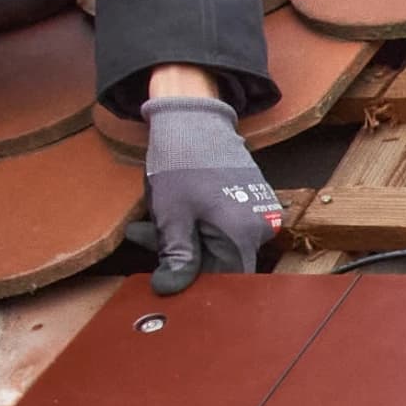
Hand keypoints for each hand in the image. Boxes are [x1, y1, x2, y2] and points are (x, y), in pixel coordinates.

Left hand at [141, 93, 282, 293]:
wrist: (196, 117)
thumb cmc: (182, 162)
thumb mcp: (172, 214)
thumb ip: (176, 256)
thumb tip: (171, 288)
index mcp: (240, 235)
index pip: (223, 280)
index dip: (194, 283)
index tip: (168, 277)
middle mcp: (259, 227)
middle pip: (221, 262)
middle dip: (182, 256)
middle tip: (145, 238)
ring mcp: (260, 213)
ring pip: (221, 243)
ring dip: (187, 239)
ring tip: (153, 222)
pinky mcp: (255, 201)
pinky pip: (227, 226)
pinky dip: (200, 225)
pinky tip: (175, 211)